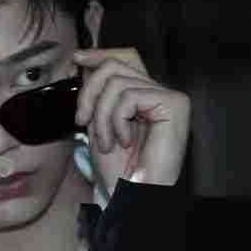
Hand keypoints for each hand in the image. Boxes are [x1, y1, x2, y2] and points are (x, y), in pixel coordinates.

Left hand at [73, 48, 190, 192]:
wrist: (134, 196)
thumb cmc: (120, 172)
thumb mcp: (100, 125)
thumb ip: (99, 95)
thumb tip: (86, 63)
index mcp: (146, 98)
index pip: (126, 60)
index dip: (100, 55)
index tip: (77, 59)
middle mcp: (161, 94)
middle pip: (117, 65)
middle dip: (90, 90)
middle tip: (81, 120)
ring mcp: (170, 97)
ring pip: (117, 81)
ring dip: (101, 114)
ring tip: (106, 142)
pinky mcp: (174, 103)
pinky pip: (129, 96)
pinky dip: (116, 120)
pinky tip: (123, 140)